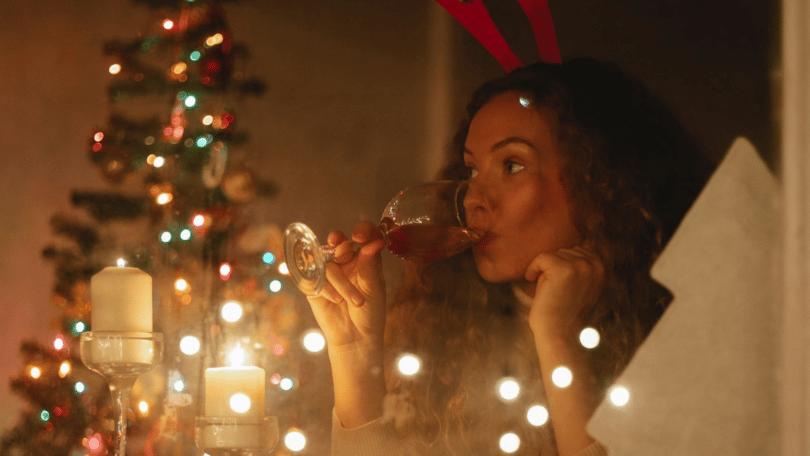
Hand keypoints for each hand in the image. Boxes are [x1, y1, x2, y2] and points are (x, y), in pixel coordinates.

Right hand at [306, 221, 386, 349]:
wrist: (355, 338)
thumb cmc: (370, 313)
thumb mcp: (374, 288)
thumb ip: (370, 264)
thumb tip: (375, 241)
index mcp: (365, 260)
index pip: (364, 236)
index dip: (362, 230)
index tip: (359, 235)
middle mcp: (347, 263)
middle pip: (340, 242)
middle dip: (341, 245)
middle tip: (343, 253)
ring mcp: (329, 273)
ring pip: (328, 262)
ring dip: (340, 281)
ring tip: (350, 300)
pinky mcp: (315, 285)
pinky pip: (314, 276)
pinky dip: (326, 287)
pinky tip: (335, 300)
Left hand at [524, 245, 604, 340]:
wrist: (558, 332)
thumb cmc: (564, 310)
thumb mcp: (582, 284)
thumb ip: (583, 265)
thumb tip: (584, 242)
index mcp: (602, 267)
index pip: (576, 250)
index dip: (563, 266)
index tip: (561, 286)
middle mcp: (595, 264)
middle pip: (564, 251)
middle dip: (554, 269)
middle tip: (557, 291)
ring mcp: (580, 266)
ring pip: (552, 255)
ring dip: (545, 272)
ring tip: (552, 291)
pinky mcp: (563, 269)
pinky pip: (541, 258)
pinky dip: (533, 269)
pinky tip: (534, 283)